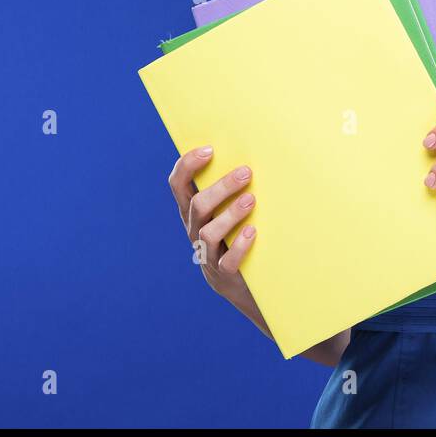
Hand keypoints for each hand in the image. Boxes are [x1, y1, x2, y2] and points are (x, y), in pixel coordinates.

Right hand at [168, 146, 260, 310]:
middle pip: (197, 205)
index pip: (178, 185)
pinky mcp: (223, 275)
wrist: (245, 287)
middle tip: (246, 172)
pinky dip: (239, 246)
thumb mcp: (231, 213)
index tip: (209, 150)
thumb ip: (234, 190)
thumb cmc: (241, 237)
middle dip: (221, 187)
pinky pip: (227, 261)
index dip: (188, 165)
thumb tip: (257, 156)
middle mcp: (195, 231)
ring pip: (208, 232)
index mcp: (193, 212)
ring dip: (229, 214)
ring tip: (251, 200)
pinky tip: (253, 233)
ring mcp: (207, 255)